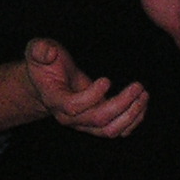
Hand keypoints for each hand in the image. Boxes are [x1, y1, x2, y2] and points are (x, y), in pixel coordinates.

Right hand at [24, 37, 147, 137]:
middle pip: (98, 120)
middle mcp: (68, 117)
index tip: (107, 79)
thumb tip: (49, 53)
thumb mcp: (37, 50)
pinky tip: (140, 103)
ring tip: (143, 95)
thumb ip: (40, 49)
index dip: (92, 96)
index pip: (73, 106)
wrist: (47, 83)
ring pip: (110, 130)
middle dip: (122, 104)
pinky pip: (118, 130)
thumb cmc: (45, 64)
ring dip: (131, 115)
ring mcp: (83, 123)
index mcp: (54, 99)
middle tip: (138, 86)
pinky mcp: (96, 124)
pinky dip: (133, 120)